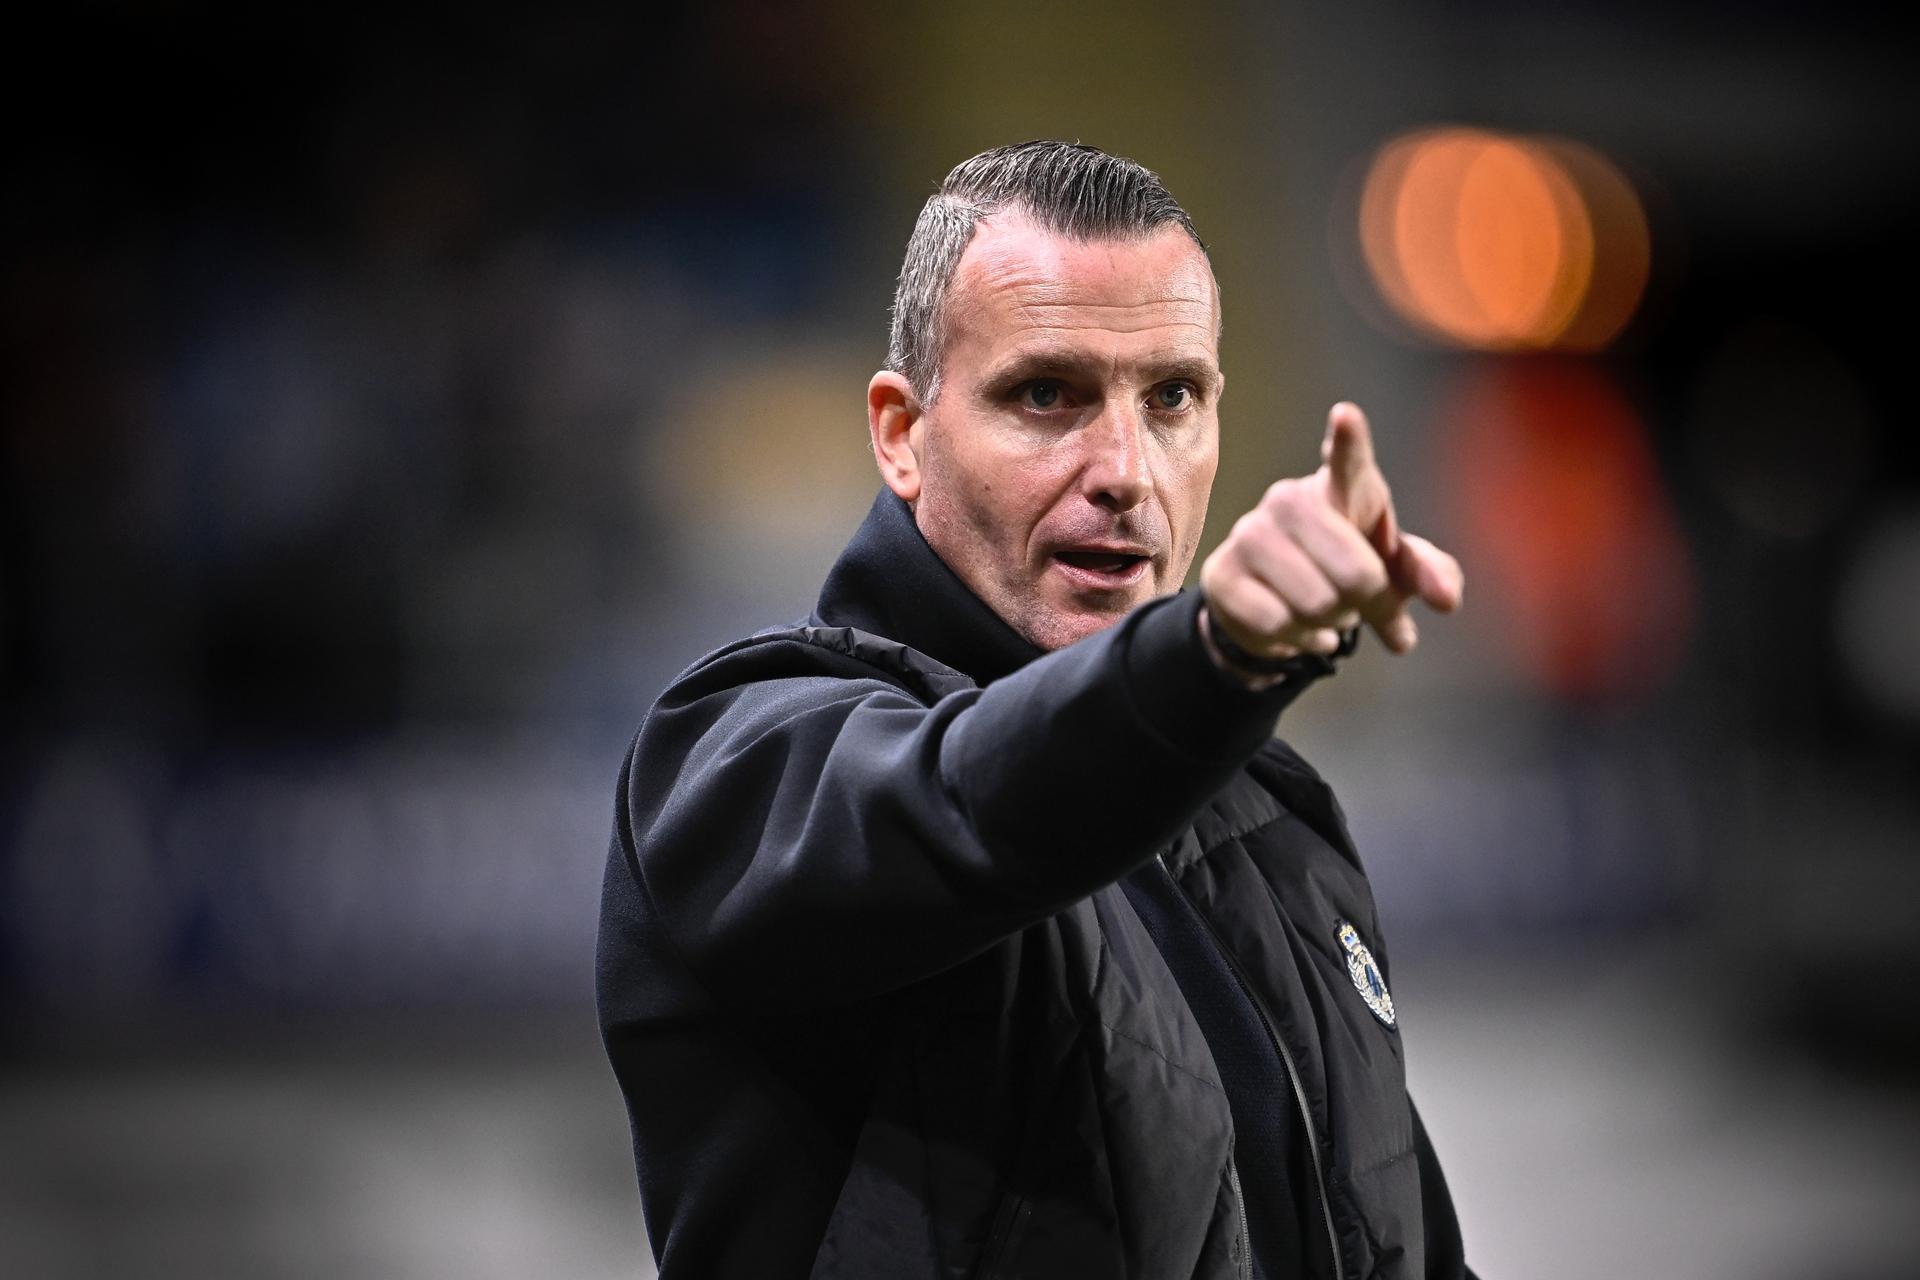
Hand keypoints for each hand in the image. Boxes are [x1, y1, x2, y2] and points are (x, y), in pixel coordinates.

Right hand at [1198, 402, 1462, 666]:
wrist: (1279, 603)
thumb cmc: (1348, 570)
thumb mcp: (1396, 571)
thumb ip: (1430, 575)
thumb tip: (1446, 599)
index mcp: (1343, 487)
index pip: (1348, 460)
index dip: (1348, 440)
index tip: (1346, 416)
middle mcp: (1290, 500)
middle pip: (1355, 574)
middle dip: (1367, 604)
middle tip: (1357, 604)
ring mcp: (1250, 534)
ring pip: (1316, 604)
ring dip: (1330, 623)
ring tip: (1322, 611)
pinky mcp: (1221, 573)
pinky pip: (1276, 623)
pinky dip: (1297, 639)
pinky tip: (1294, 627)